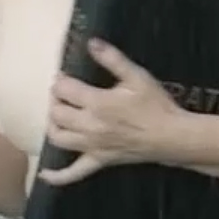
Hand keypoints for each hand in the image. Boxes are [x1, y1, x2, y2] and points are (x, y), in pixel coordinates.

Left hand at [39, 40, 189, 185]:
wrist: (173, 136)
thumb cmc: (157, 106)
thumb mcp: (138, 76)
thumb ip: (113, 59)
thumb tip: (92, 42)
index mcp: (97, 103)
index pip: (65, 90)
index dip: (61, 80)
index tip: (65, 76)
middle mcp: (89, 126)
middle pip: (57, 113)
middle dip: (56, 100)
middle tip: (65, 93)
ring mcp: (91, 146)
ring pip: (58, 138)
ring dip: (53, 125)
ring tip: (60, 116)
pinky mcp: (99, 160)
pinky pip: (73, 173)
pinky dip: (57, 176)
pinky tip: (45, 174)